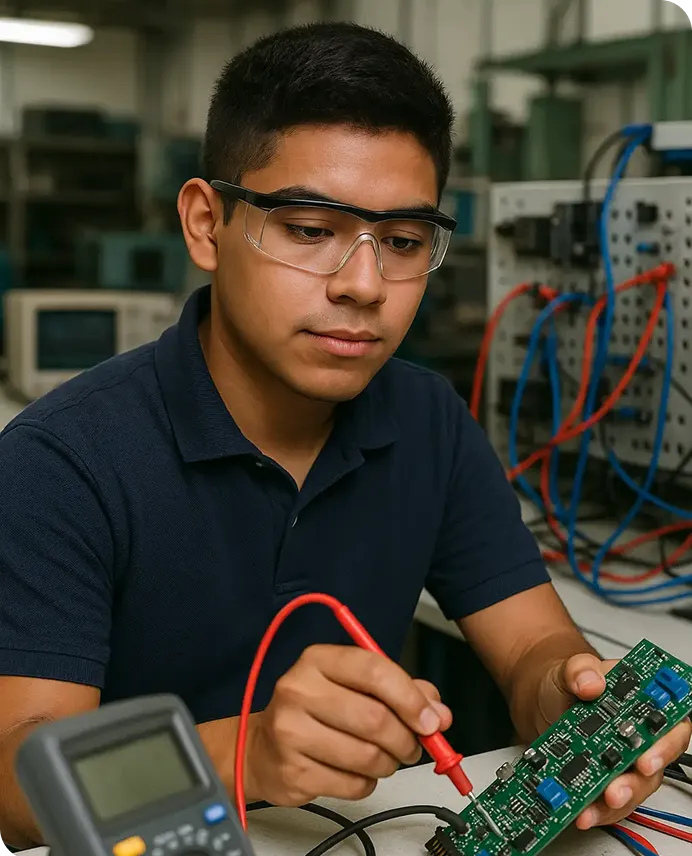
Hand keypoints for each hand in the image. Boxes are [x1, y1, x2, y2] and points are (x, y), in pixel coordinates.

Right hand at [244, 644, 451, 806]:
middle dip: (406, 739)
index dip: (411, 698)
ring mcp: (291, 731)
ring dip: (388, 763)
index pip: (374, 670)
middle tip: (412, 746)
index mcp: (317, 660)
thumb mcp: (354, 685)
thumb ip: (402, 691)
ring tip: (383, 758)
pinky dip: (367, 783)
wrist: (262, 747)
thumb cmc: (315, 711)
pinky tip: (356, 771)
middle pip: (375, 718)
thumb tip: (437, 713)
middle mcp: (299, 690)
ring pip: (368, 756)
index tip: (431, 719)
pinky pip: (353, 784)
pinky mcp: (293, 771)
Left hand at [540, 653, 691, 829]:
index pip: (669, 725)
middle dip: (636, 781)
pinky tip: (582, 811)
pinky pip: (607, 801)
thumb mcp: (568, 669)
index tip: (646, 758)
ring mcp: (621, 760)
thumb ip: (580, 669)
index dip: (665, 745)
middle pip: (653, 765)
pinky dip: (596, 809)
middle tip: (617, 788)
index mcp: (640, 702)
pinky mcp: (602, 779)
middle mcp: (637, 735)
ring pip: (633, 788)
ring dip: (617, 800)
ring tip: (597, 805)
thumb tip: (591, 682)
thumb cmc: (563, 684)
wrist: (538, 700)